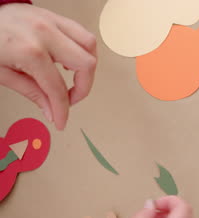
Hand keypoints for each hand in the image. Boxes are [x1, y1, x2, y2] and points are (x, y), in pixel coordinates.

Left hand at [0, 3, 96, 129]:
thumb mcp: (3, 73)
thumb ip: (31, 92)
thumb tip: (51, 110)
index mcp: (29, 50)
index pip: (57, 88)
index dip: (62, 109)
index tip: (61, 120)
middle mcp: (45, 33)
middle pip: (86, 64)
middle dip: (82, 87)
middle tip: (70, 98)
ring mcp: (51, 21)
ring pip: (89, 45)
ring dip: (87, 66)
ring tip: (74, 77)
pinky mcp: (53, 16)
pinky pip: (81, 32)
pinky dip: (82, 49)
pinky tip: (71, 59)